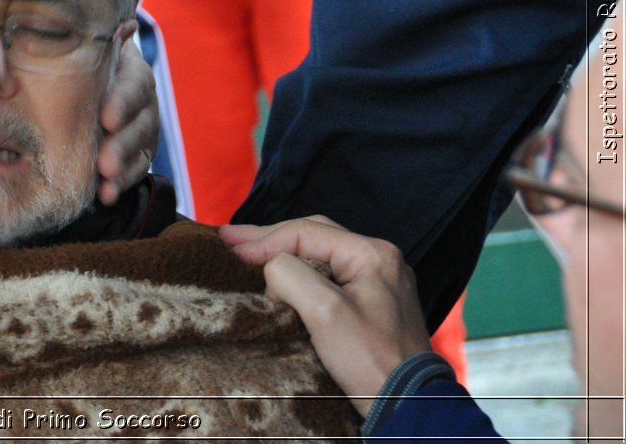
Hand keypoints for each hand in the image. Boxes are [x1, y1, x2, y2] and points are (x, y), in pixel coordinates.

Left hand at [96, 33, 158, 204]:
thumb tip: (124, 23)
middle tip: (105, 162)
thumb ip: (99, 39)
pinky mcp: (139, 152)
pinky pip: (137, 169)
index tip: (106, 118)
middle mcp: (144, 99)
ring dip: (124, 167)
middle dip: (122, 143)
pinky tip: (107, 195)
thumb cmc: (83, 58)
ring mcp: (144, 127)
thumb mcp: (88, 45)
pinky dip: (123, 183)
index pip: (135, 83)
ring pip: (141, 148)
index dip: (123, 101)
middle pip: (141, 121)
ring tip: (106, 181)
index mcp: (132, 70)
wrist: (87, 76)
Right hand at [219, 217, 433, 416]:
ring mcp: (378, 281)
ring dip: (283, 254)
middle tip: (229, 239)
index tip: (228, 250)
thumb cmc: (370, 360)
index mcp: (372, 254)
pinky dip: (299, 273)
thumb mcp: (324, 312)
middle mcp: (379, 259)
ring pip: (320, 255)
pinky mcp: (373, 303)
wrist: (409, 406)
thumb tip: (270, 268)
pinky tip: (279, 276)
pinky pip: (329, 275)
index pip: (305, 232)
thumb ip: (290, 275)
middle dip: (269, 237)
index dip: (263, 239)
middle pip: (313, 235)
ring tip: (247, 252)